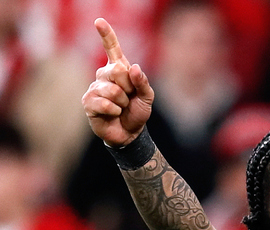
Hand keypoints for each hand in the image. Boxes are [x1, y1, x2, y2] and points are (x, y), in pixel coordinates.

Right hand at [81, 18, 153, 146]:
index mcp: (119, 70)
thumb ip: (142, 82)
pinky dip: (114, 111)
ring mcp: (95, 88)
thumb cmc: (137, 112)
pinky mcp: (88, 102)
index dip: (106, 35)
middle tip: (129, 98)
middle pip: (117, 71)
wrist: (129, 133)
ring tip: (121, 108)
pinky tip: (113, 114)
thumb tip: (133, 67)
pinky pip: (105, 103)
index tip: (99, 21)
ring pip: (112, 90)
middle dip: (129, 87)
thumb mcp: (147, 97)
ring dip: (123, 103)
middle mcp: (104, 75)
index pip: (112, 49)